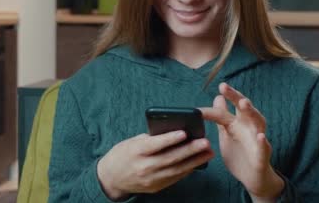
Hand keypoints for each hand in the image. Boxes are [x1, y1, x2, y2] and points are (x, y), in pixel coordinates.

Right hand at [97, 131, 213, 199]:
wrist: (111, 178)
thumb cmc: (123, 154)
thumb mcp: (133, 142)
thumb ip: (151, 138)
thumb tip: (173, 131)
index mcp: (136, 151)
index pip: (156, 144)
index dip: (170, 138)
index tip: (184, 132)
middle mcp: (144, 166)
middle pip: (170, 158)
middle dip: (190, 150)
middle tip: (205, 142)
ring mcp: (151, 179)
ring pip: (176, 169)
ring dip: (194, 161)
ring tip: (208, 152)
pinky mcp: (156, 187)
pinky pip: (174, 178)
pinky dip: (187, 170)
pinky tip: (198, 162)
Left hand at [199, 83, 283, 200]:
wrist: (252, 177)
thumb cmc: (239, 153)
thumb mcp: (227, 133)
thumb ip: (222, 117)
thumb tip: (217, 97)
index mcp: (236, 124)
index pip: (223, 111)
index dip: (211, 108)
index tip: (197, 108)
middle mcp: (248, 127)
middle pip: (243, 108)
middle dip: (235, 96)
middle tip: (223, 87)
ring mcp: (256, 139)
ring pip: (257, 122)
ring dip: (251, 112)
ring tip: (244, 103)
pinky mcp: (262, 155)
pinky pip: (264, 147)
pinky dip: (262, 142)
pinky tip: (260, 137)